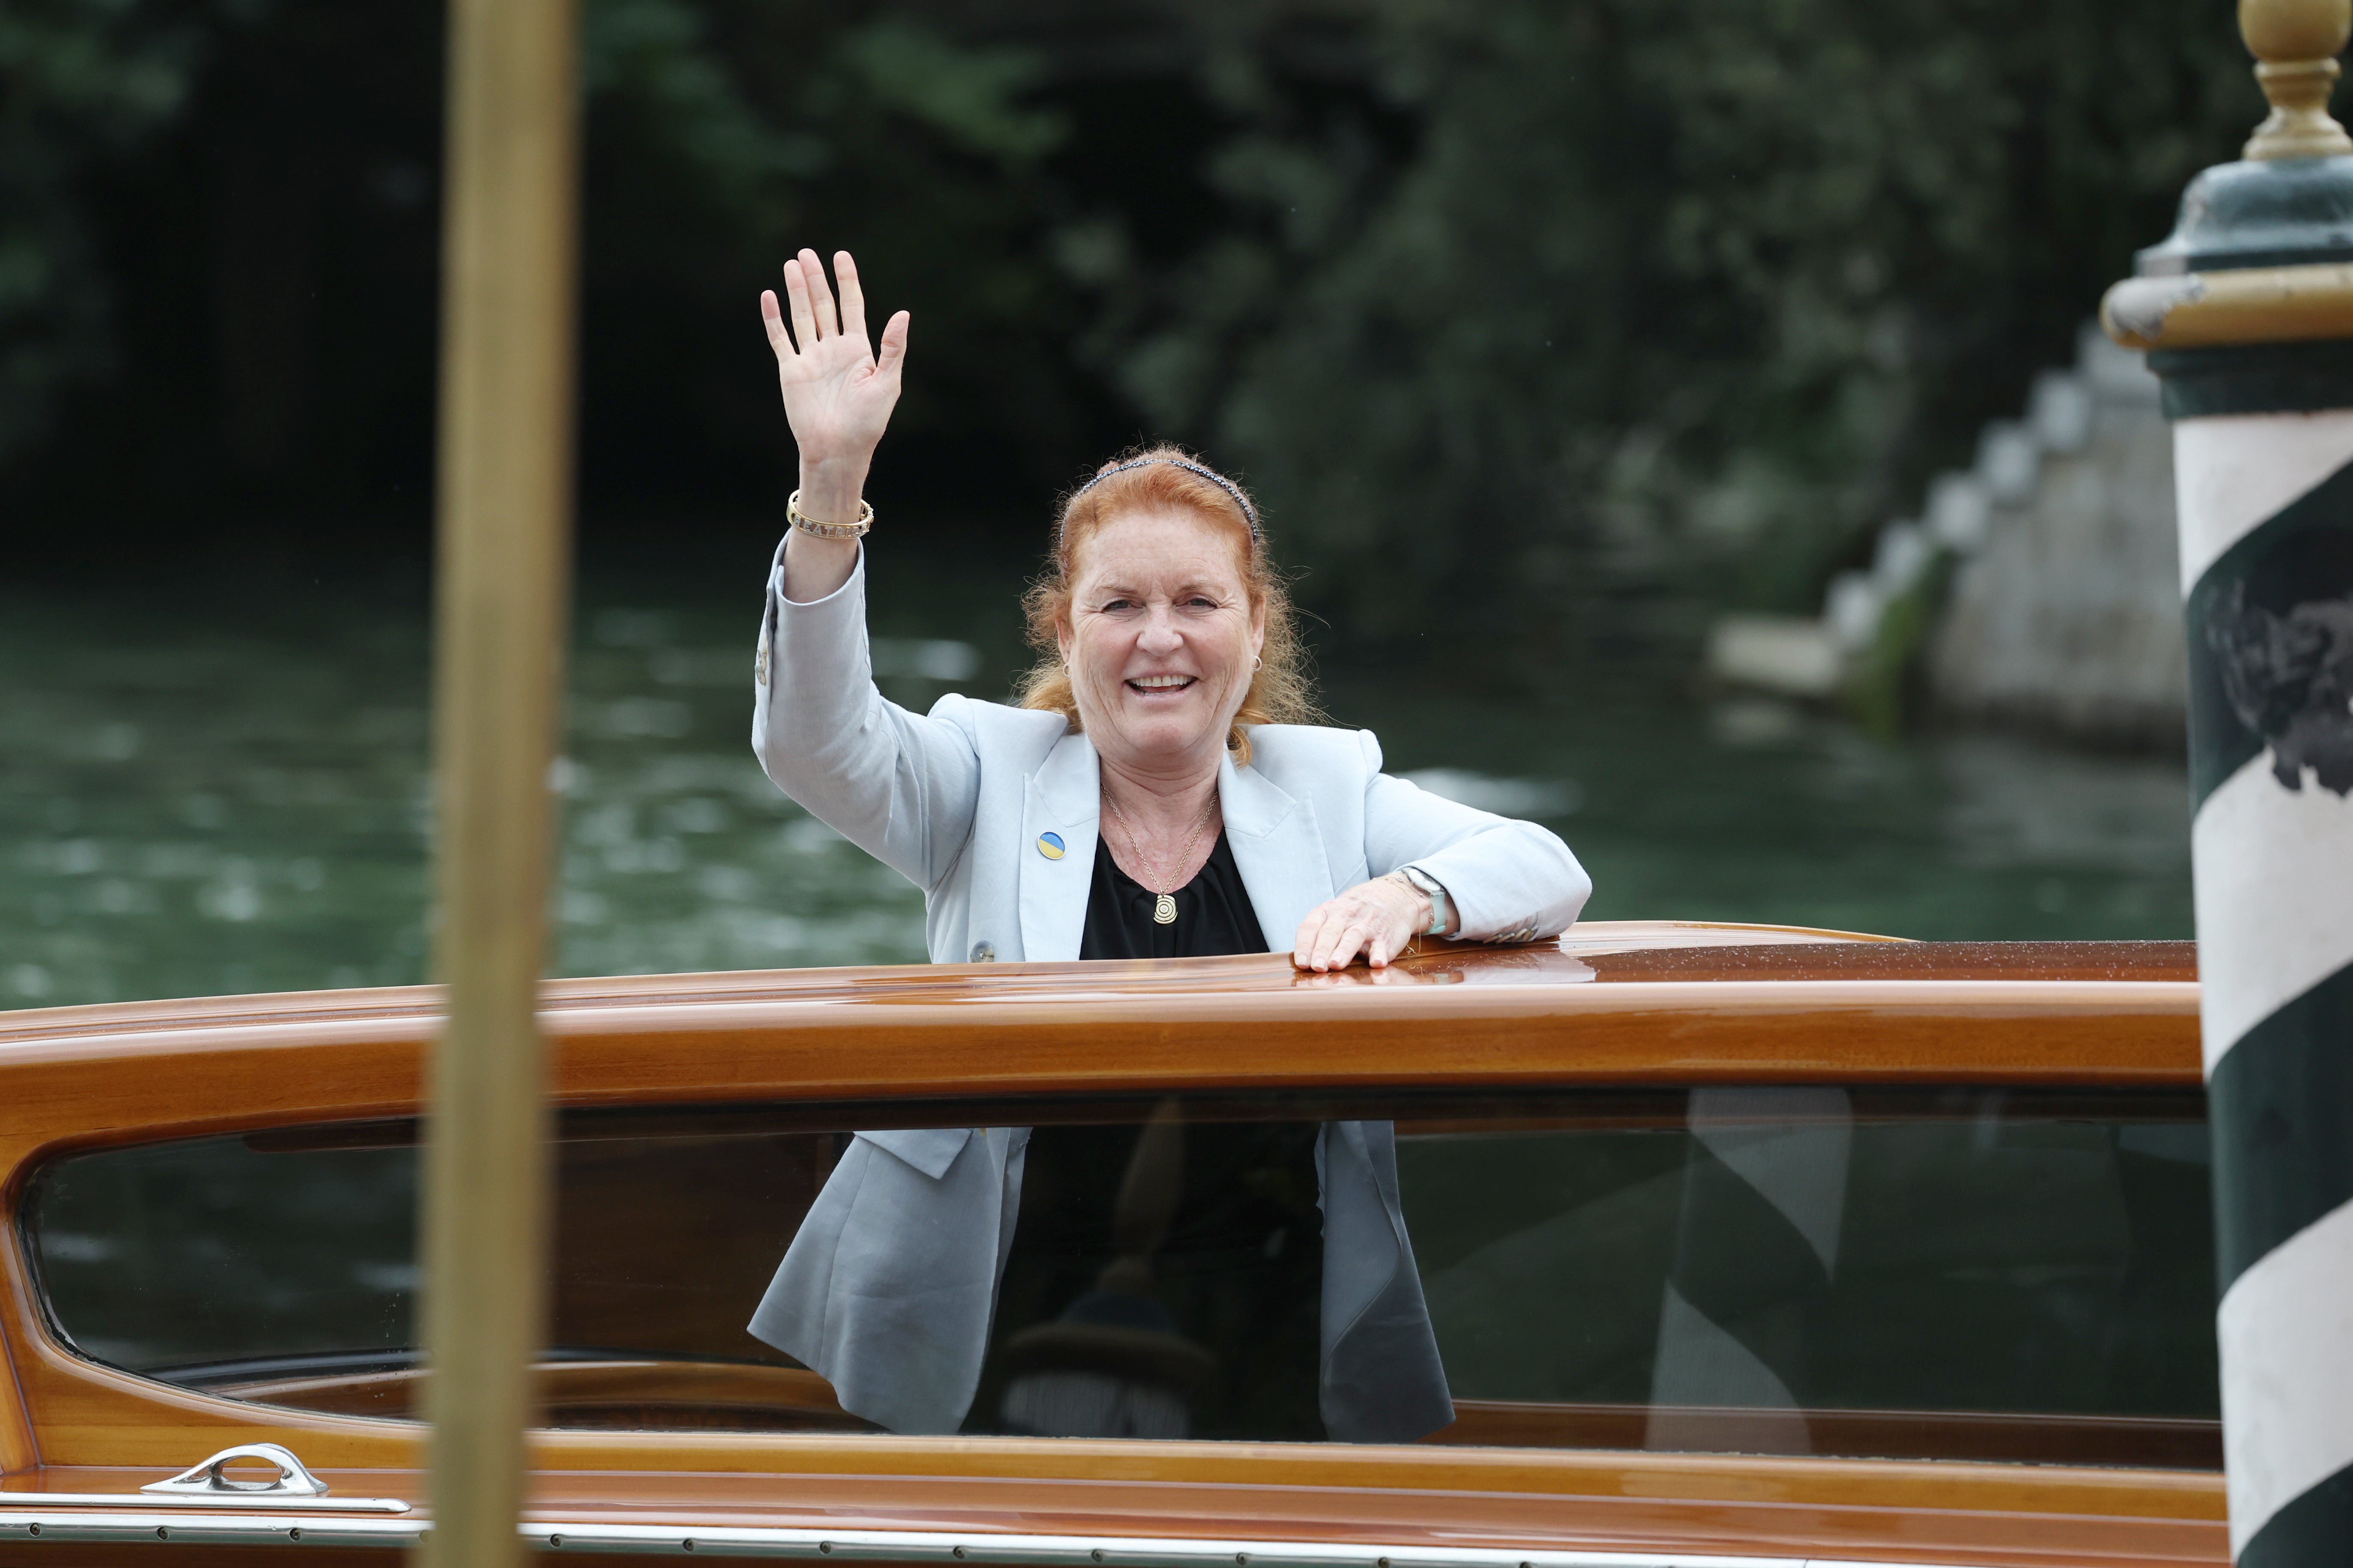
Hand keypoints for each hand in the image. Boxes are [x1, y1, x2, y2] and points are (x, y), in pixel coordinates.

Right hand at [760, 248, 908, 512]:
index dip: (847, 281)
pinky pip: (780, 338)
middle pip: (824, 305)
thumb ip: (893, 348)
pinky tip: (769, 296)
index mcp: (858, 350)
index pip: (852, 306)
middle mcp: (833, 349)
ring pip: (802, 316)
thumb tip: (903, 312)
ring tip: (792, 264)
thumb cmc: (867, 422)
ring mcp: (811, 358)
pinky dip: (774, 318)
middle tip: (807, 253)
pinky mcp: (791, 370)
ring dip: (796, 291)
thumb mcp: (887, 383)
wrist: (838, 450)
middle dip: (816, 279)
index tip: (841, 256)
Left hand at [1292, 875, 1429, 971]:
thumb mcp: (1334, 913)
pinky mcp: (1385, 937)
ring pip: (1353, 937)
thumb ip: (1318, 935)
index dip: (1304, 945)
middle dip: (1322, 950)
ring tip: (1335, 965)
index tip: (1302, 962)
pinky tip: (1376, 963)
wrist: (1394, 896)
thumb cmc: (1356, 911)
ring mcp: (1367, 926)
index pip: (1311, 926)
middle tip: (1316, 967)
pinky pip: (1382, 945)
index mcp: (1329, 911)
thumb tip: (1302, 964)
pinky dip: (1379, 954)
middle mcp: (1346, 917)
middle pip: (1330, 932)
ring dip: (1343, 951)